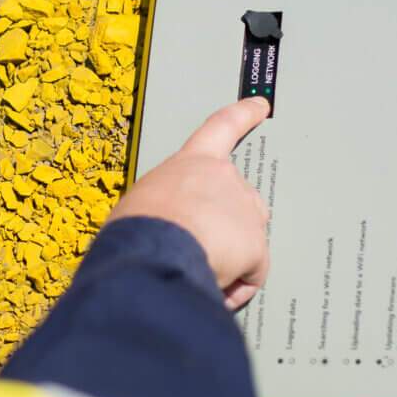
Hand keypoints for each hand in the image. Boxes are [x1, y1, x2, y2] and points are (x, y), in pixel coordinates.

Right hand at [109, 99, 271, 308]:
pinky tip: (218, 291)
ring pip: (248, 238)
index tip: (260, 105)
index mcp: (191, 163)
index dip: (244, 115)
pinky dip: (239, 285)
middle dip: (229, 225)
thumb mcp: (141, 203)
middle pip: (241, 199)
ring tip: (202, 273)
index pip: (222, 128)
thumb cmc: (136, 228)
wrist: (153, 248)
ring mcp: (244, 210)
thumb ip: (163, 205)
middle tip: (204, 248)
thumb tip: (161, 228)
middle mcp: (224, 179)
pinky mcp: (256, 244)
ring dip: (232, 258)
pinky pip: (253, 272)